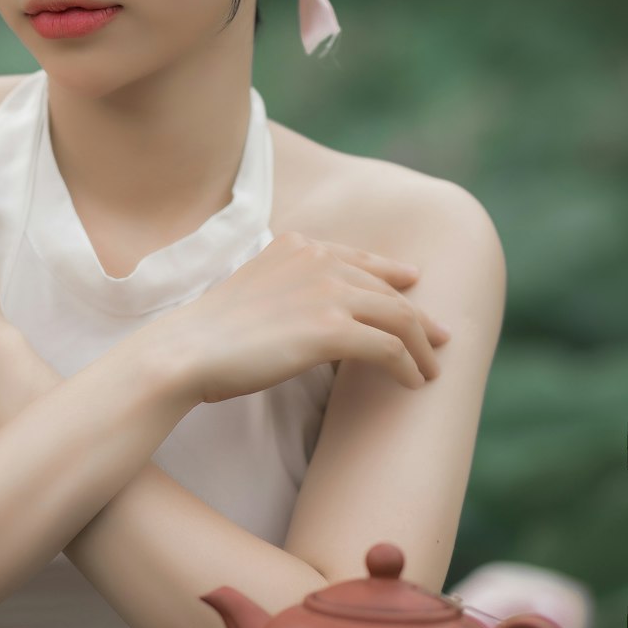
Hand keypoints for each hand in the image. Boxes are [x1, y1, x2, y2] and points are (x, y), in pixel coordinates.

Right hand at [154, 231, 450, 405]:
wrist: (187, 351)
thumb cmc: (209, 333)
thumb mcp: (253, 288)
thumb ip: (287, 286)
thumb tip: (313, 315)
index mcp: (298, 244)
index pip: (360, 259)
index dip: (394, 274)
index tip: (414, 286)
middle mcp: (318, 259)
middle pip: (389, 290)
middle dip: (419, 317)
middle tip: (441, 338)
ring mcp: (327, 292)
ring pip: (399, 317)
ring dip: (421, 347)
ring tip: (431, 369)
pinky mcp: (332, 330)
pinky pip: (389, 348)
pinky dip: (408, 366)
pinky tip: (413, 382)